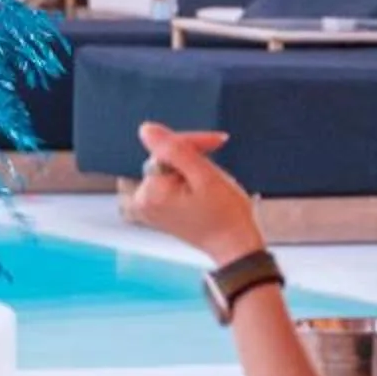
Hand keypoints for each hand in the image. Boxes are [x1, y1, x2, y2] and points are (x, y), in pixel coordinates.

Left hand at [120, 122, 263, 264]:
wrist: (234, 245)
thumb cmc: (225, 215)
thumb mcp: (204, 176)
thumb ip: (174, 150)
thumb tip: (146, 130)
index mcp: (150, 194)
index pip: (166, 148)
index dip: (192, 141)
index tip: (218, 141)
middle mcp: (142, 202)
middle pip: (164, 157)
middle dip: (191, 154)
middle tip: (217, 153)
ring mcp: (148, 207)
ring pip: (168, 166)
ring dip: (191, 165)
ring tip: (211, 177)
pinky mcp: (157, 210)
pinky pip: (167, 180)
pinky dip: (186, 177)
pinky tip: (202, 184)